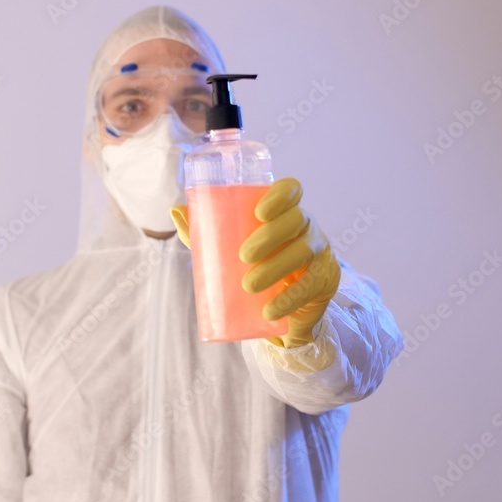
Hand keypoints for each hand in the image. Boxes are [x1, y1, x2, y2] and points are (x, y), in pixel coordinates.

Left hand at [170, 178, 340, 348]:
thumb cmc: (255, 268)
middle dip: (270, 236)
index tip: (259, 211)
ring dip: (276, 268)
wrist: (280, 311)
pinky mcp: (326, 280)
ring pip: (303, 251)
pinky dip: (288, 298)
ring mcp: (320, 251)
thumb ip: (206, 231)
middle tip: (243, 257)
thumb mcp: (229, 249)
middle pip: (296, 220)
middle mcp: (306, 226)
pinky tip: (270, 310)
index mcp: (284, 212)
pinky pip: (311, 285)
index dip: (280, 195)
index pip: (291, 189)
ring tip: (249, 285)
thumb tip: (175, 210)